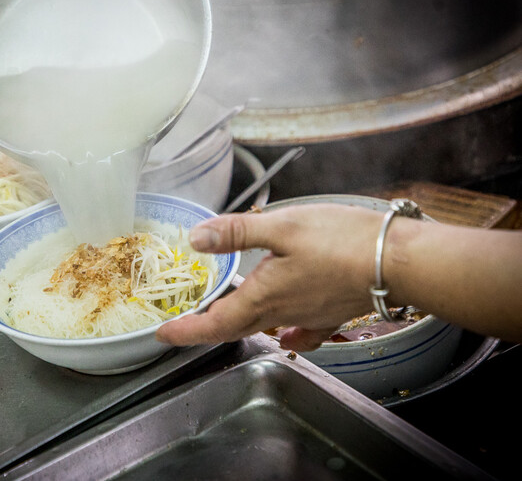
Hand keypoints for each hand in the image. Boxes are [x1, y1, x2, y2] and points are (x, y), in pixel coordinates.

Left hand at [156, 204, 380, 350]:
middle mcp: (283, 313)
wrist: (398, 262)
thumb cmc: (342, 241)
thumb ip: (237, 233)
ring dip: (239, 326)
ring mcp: (308, 317)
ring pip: (263, 328)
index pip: (214, 323)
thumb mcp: (282, 226)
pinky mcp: (331, 314)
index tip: (163, 335)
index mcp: (264, 296)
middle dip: (205, 329)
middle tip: (184, 326)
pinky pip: (301, 333)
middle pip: (235, 328)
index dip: (186, 331)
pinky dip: (286, 335)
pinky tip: (286, 334)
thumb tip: (196, 239)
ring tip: (223, 318)